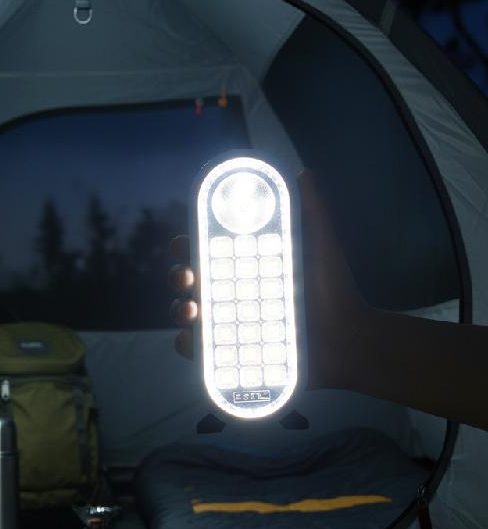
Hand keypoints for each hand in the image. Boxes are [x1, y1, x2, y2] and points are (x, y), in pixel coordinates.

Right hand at [168, 170, 368, 389]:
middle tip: (188, 278)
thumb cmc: (334, 291)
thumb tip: (304, 174)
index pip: (207, 251)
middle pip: (190, 282)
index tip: (183, 243)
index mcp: (247, 266)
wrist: (349, 340)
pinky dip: (190, 347)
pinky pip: (200, 352)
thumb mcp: (322, 247)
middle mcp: (233, 293)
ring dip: (179, 310)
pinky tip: (196, 341)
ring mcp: (232, 324)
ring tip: (192, 311)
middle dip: (179, 277)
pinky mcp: (234, 354)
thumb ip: (312, 212)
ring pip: (189, 315)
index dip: (187, 244)